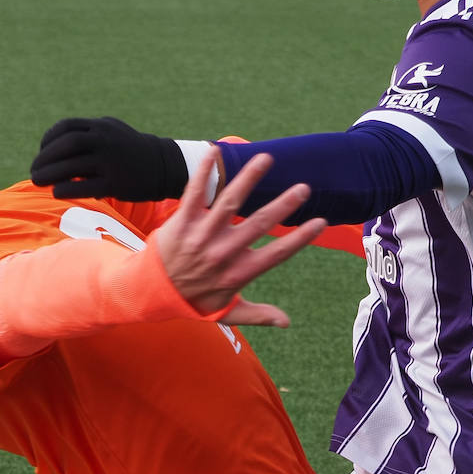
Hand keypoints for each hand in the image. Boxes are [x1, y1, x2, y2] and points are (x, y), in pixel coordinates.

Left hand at [31, 117, 188, 200]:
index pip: (66, 128)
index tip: (41, 152)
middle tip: (33, 172)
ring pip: (73, 165)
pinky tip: (56, 193)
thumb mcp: (110, 132)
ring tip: (37, 182)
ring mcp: (112, 161)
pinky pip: (86, 186)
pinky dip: (67, 189)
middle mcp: (106, 140)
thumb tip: (54, 146)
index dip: (48, 140)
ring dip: (50, 174)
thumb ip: (86, 134)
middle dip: (45, 158)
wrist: (162, 166)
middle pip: (67, 144)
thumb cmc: (129, 151)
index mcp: (101, 126)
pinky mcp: (117, 183)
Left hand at [153, 152, 326, 326]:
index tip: (321, 223)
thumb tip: (286, 322)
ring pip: (229, 202)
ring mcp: (201, 235)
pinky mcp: (182, 221)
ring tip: (266, 159)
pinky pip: (194, 192)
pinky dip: (203, 172)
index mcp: (238, 273)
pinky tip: (215, 151)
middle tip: (304, 188)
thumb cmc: (193, 300)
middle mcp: (222, 253)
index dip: (300, 239)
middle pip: (258, 225)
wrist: (151, 292)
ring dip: (248, 179)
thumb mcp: (226, 312)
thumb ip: (257, 315)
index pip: (276, 254)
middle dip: (283, 206)